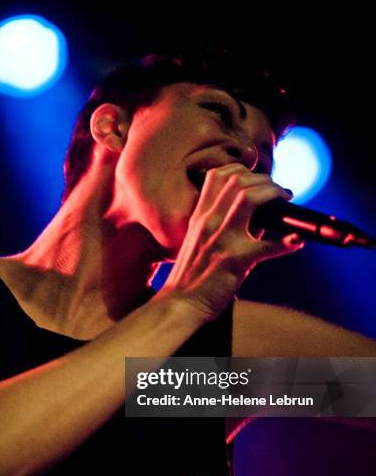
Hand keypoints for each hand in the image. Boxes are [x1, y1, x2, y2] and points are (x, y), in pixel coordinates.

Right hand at [161, 163, 304, 321]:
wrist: (179, 304)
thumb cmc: (191, 277)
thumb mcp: (201, 243)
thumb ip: (225, 227)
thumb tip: (261, 221)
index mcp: (200, 216)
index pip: (218, 176)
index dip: (243, 171)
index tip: (258, 180)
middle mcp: (209, 222)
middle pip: (237, 181)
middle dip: (264, 180)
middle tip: (279, 190)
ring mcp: (222, 240)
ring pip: (249, 198)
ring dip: (273, 193)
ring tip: (286, 199)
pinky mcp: (235, 262)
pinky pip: (266, 246)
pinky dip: (286, 243)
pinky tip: (297, 242)